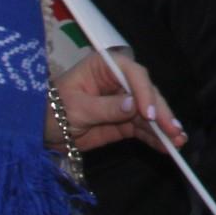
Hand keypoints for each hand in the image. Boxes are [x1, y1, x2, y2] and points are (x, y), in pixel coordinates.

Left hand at [53, 52, 185, 154]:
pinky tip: (168, 147)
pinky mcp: (123, 123)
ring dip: (163, 127)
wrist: (37, 132)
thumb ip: (106, 107)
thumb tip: (133, 105)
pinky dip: (154, 138)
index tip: (150, 114)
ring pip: (149, 113)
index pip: (133, 74)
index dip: (144, 92)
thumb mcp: (76, 108)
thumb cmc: (51, 111)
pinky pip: (142, 129)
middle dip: (161, 112)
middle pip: (146, 93)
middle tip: (174, 130)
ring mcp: (122, 103)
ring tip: (178, 141)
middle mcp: (118, 81)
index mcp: (105, 67)